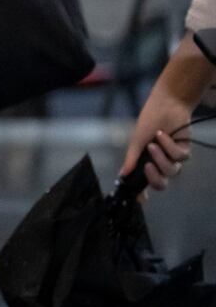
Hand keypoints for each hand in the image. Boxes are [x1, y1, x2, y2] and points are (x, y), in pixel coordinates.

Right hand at [121, 42, 204, 195]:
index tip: (139, 201)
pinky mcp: (184, 151)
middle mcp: (159, 162)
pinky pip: (179, 158)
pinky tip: (163, 135)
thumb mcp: (137, 140)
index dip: (142, 193)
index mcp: (145, 161)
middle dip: (155, 178)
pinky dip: (169, 146)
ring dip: (161, 158)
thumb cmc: (148, 120)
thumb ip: (131, 158)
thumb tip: (122, 175)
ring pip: (171, 171)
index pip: (144, 182)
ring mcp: (172, 158)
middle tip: (148, 167)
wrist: (166, 106)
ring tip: (154, 143)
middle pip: (161, 183)